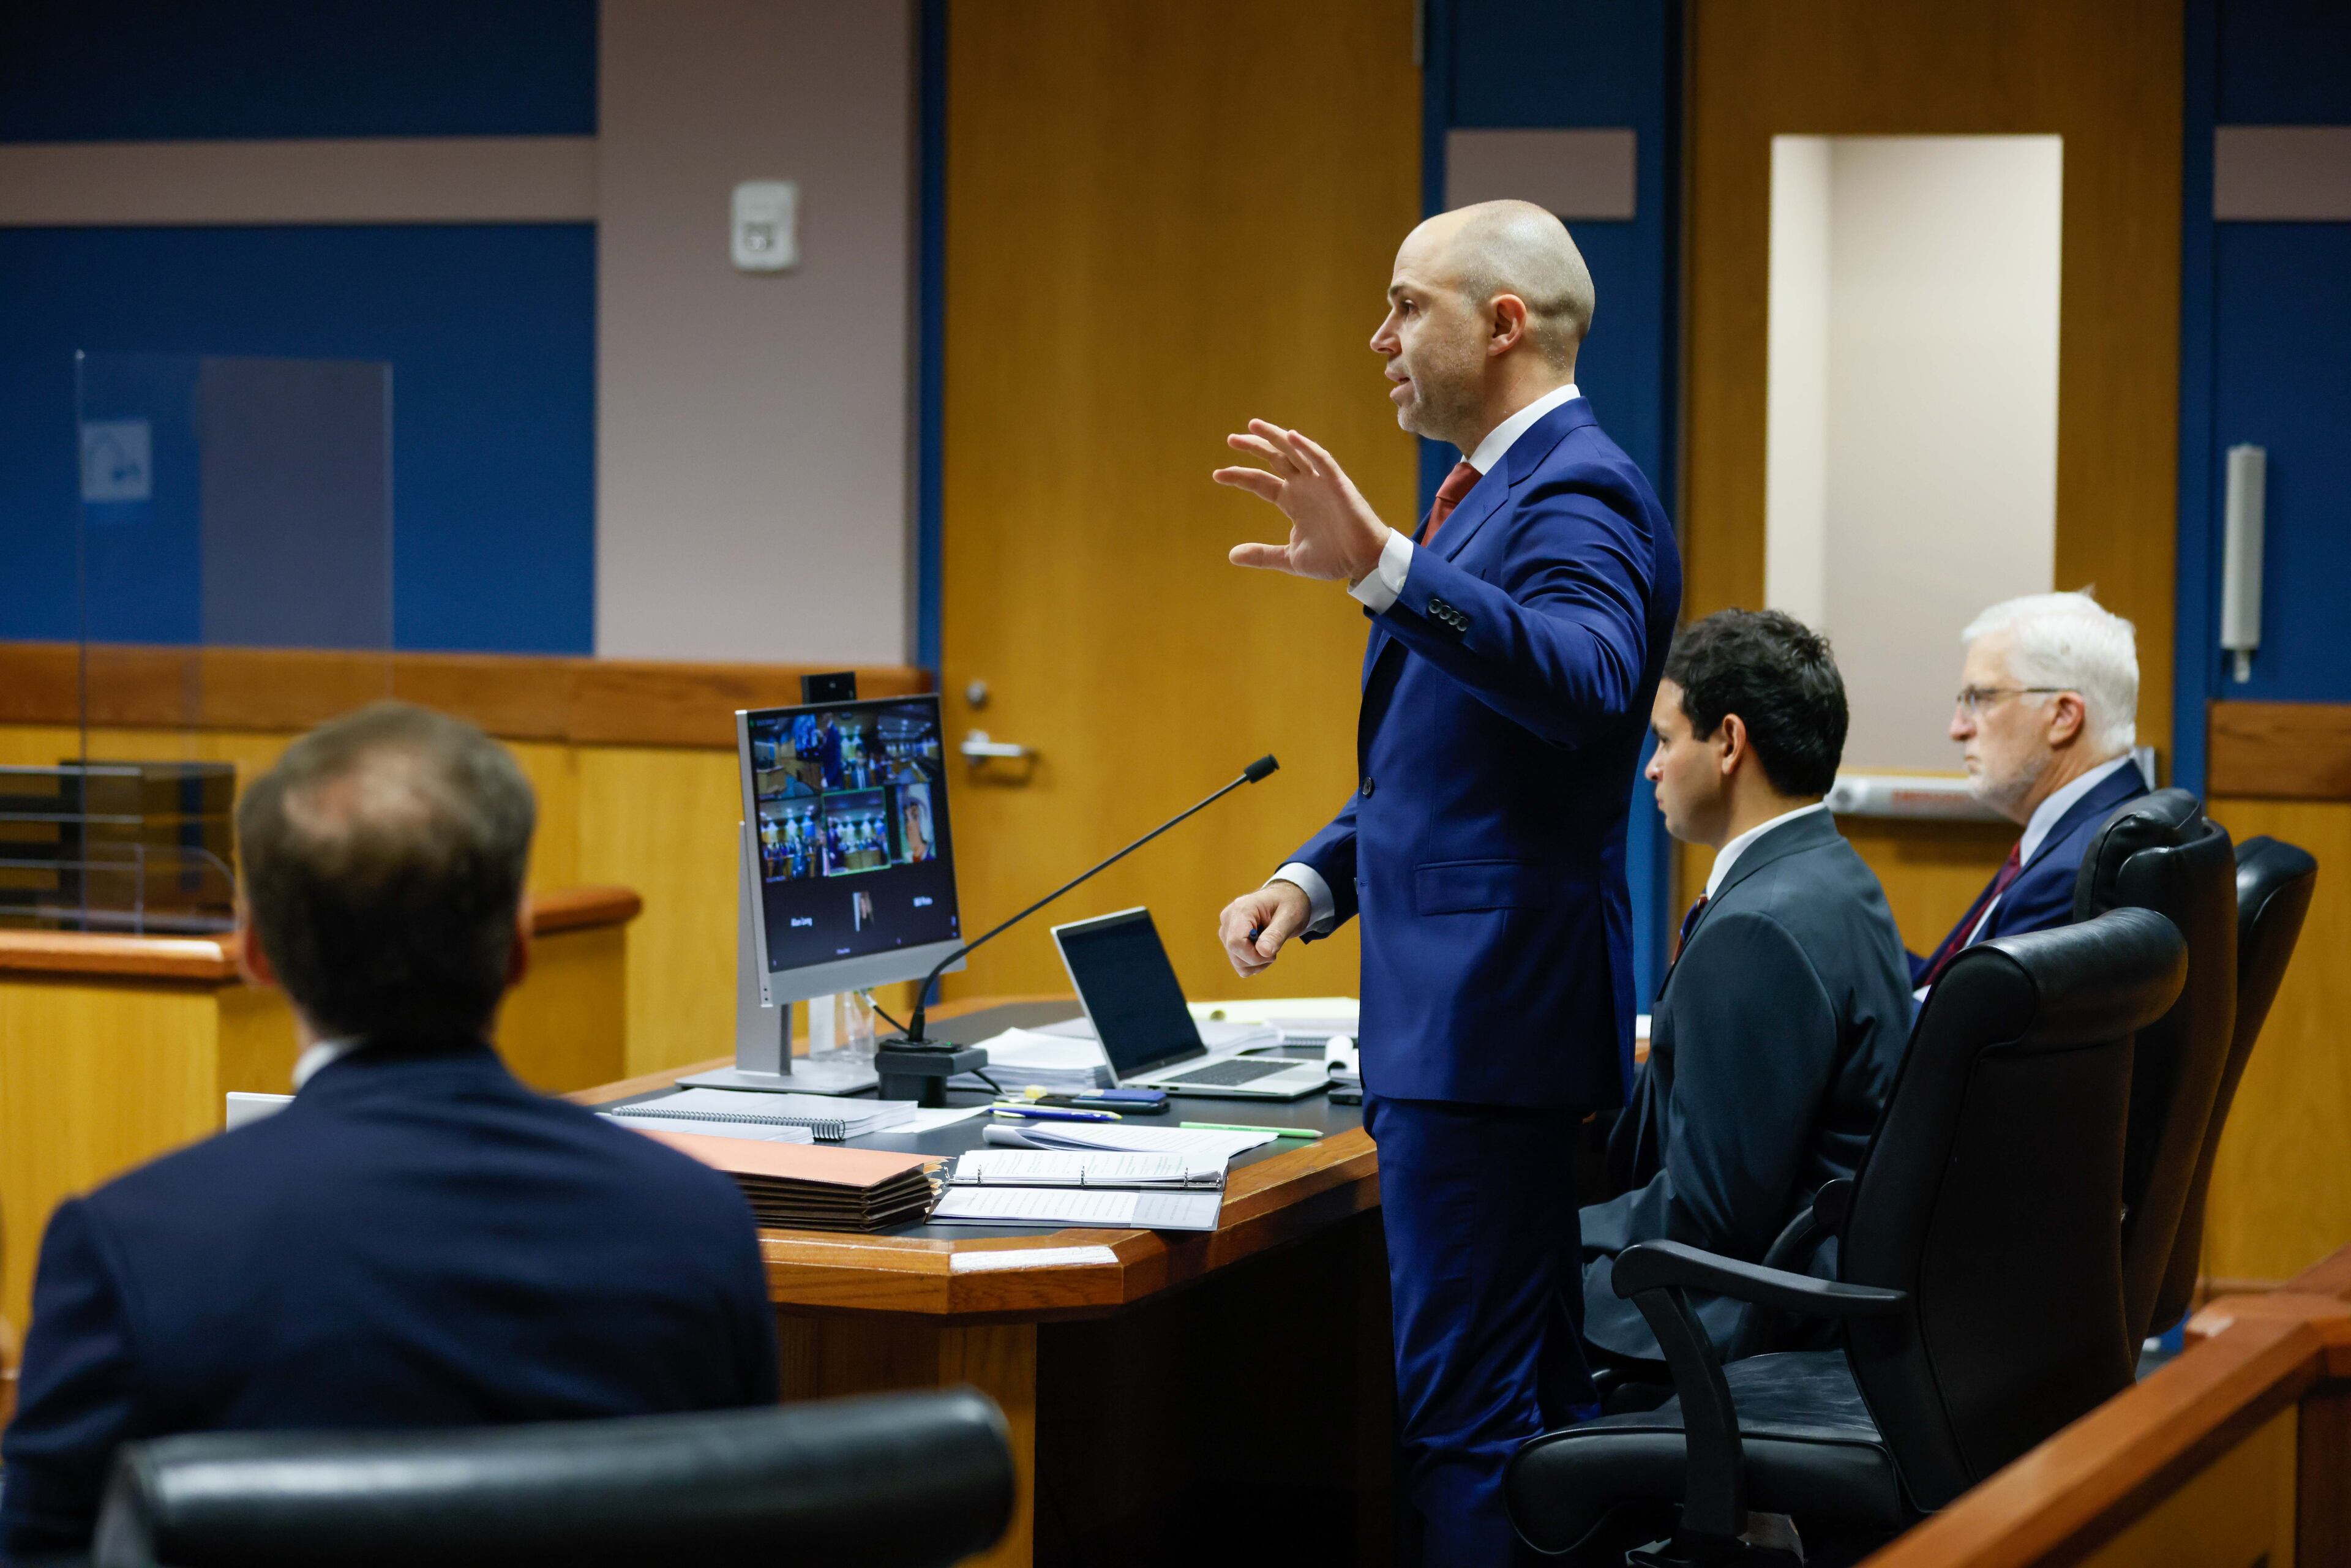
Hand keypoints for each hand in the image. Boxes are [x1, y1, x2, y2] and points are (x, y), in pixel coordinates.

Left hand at [1213, 421, 1391, 581]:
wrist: (1364, 562)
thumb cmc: (1332, 558)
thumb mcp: (1290, 558)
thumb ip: (1262, 554)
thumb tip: (1232, 555)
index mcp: (1291, 501)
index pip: (1260, 482)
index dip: (1240, 476)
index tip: (1218, 474)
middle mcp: (1303, 487)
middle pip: (1275, 459)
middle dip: (1254, 446)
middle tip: (1231, 439)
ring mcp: (1320, 482)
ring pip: (1295, 452)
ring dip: (1276, 437)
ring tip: (1254, 425)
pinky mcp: (1338, 483)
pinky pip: (1322, 460)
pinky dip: (1307, 448)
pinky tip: (1291, 436)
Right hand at [1218, 881, 1310, 976]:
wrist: (1285, 899)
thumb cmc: (1289, 903)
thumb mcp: (1289, 917)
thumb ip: (1276, 934)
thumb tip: (1263, 951)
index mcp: (1242, 909)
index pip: (1236, 942)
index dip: (1254, 955)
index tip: (1272, 953)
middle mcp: (1229, 918)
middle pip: (1235, 953)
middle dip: (1258, 959)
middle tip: (1275, 948)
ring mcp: (1227, 929)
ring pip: (1236, 961)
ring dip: (1257, 963)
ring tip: (1270, 947)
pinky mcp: (1229, 938)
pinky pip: (1238, 962)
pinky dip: (1252, 963)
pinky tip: (1262, 951)